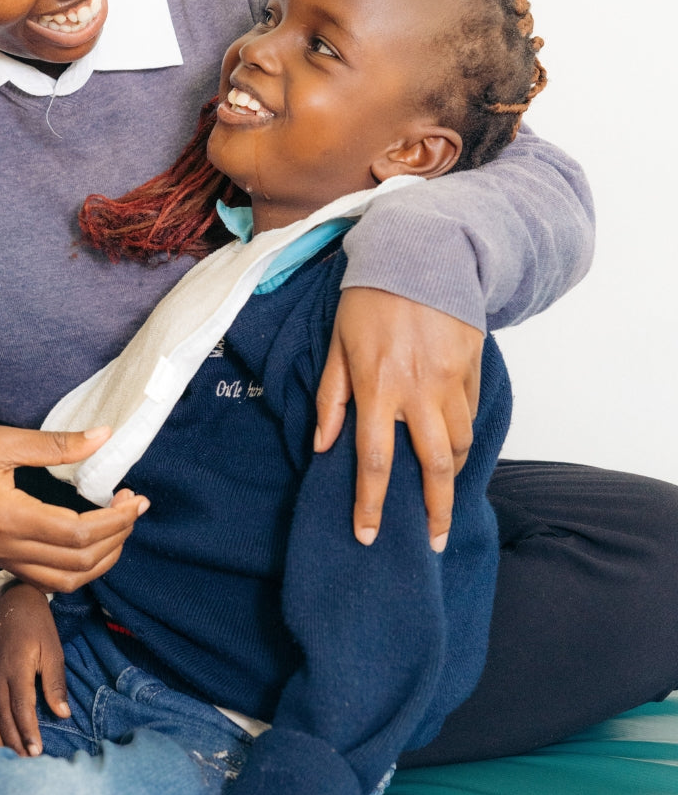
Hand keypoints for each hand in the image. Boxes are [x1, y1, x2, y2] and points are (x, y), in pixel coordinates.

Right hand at [0, 423, 148, 591]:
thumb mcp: (5, 441)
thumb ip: (57, 444)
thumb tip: (104, 436)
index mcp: (8, 517)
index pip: (77, 535)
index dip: (115, 521)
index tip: (134, 499)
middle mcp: (6, 547)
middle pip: (77, 564)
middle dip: (117, 539)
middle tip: (134, 508)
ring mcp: (1, 559)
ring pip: (65, 581)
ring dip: (101, 561)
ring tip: (120, 528)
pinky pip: (47, 579)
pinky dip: (78, 568)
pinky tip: (91, 542)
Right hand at [0, 581, 67, 756]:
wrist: (15, 604)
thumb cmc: (38, 628)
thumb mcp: (53, 650)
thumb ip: (55, 683)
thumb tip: (63, 713)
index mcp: (17, 666)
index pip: (21, 706)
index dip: (27, 731)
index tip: (36, 752)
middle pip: (2, 715)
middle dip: (14, 741)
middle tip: (25, 762)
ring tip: (6, 758)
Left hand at [314, 287, 481, 550]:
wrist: (420, 254)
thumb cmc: (369, 298)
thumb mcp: (337, 345)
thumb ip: (331, 398)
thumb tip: (323, 446)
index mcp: (377, 387)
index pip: (375, 460)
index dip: (371, 504)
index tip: (368, 535)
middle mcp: (418, 391)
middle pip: (435, 466)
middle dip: (435, 510)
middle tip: (433, 539)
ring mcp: (451, 380)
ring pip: (460, 442)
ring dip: (452, 475)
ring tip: (444, 494)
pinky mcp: (472, 367)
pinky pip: (471, 412)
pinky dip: (464, 434)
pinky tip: (455, 445)